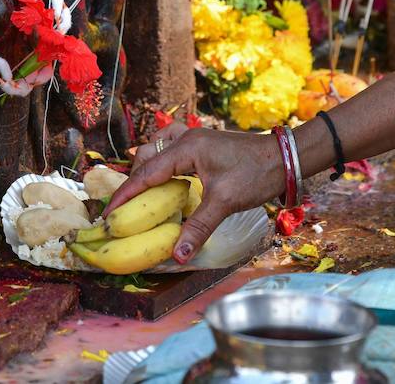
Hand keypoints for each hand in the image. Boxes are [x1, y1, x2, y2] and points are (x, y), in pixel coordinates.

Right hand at [106, 128, 283, 263]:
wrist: (286, 159)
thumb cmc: (255, 174)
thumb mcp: (224, 202)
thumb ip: (198, 227)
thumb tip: (177, 255)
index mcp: (186, 148)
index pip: (145, 172)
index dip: (125, 194)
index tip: (108, 213)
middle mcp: (186, 139)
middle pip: (147, 156)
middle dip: (134, 180)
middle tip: (126, 207)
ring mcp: (197, 140)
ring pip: (159, 149)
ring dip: (148, 168)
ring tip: (143, 192)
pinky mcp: (206, 146)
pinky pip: (173, 150)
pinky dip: (164, 163)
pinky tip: (169, 179)